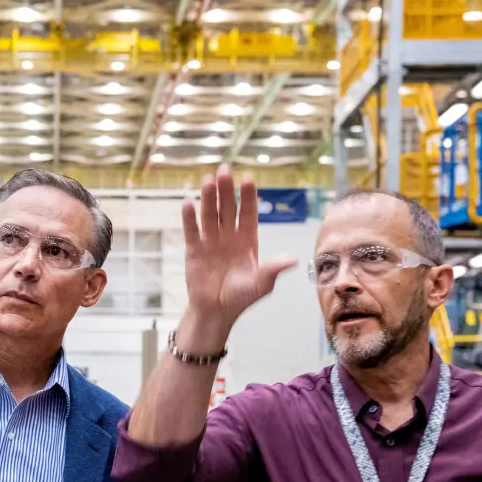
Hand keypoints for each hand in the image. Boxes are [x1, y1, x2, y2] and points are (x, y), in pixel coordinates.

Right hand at [180, 167, 295, 330]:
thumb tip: (293, 260)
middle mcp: (229, 236)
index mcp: (247, 240)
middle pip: (227, 208)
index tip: (248, 179)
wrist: (216, 310)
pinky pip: (192, 229)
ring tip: (208, 180)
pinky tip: (188, 202)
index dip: (248, 196)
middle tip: (225, 170)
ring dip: (208, 197)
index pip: (248, 213)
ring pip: (209, 214)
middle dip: (226, 190)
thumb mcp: (262, 284)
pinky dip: (189, 217)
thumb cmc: (242, 297)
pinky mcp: (194, 249)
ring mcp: (210, 241)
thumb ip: (273, 269)